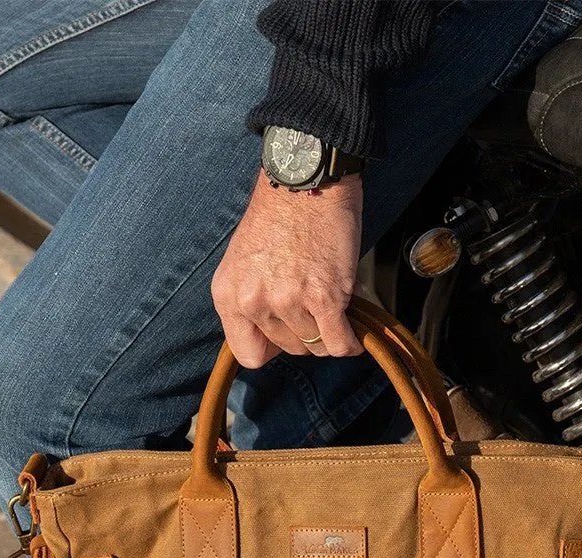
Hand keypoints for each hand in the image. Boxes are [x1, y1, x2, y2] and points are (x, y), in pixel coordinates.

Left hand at [211, 169, 364, 367]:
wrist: (305, 180)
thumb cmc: (279, 216)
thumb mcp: (246, 263)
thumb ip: (253, 301)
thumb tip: (281, 336)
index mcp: (228, 295)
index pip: (249, 354)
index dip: (271, 347)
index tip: (285, 331)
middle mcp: (253, 301)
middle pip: (287, 349)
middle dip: (304, 333)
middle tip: (314, 306)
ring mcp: (288, 301)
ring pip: (314, 345)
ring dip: (328, 330)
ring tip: (331, 302)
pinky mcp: (323, 298)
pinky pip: (338, 343)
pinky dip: (349, 343)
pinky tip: (352, 335)